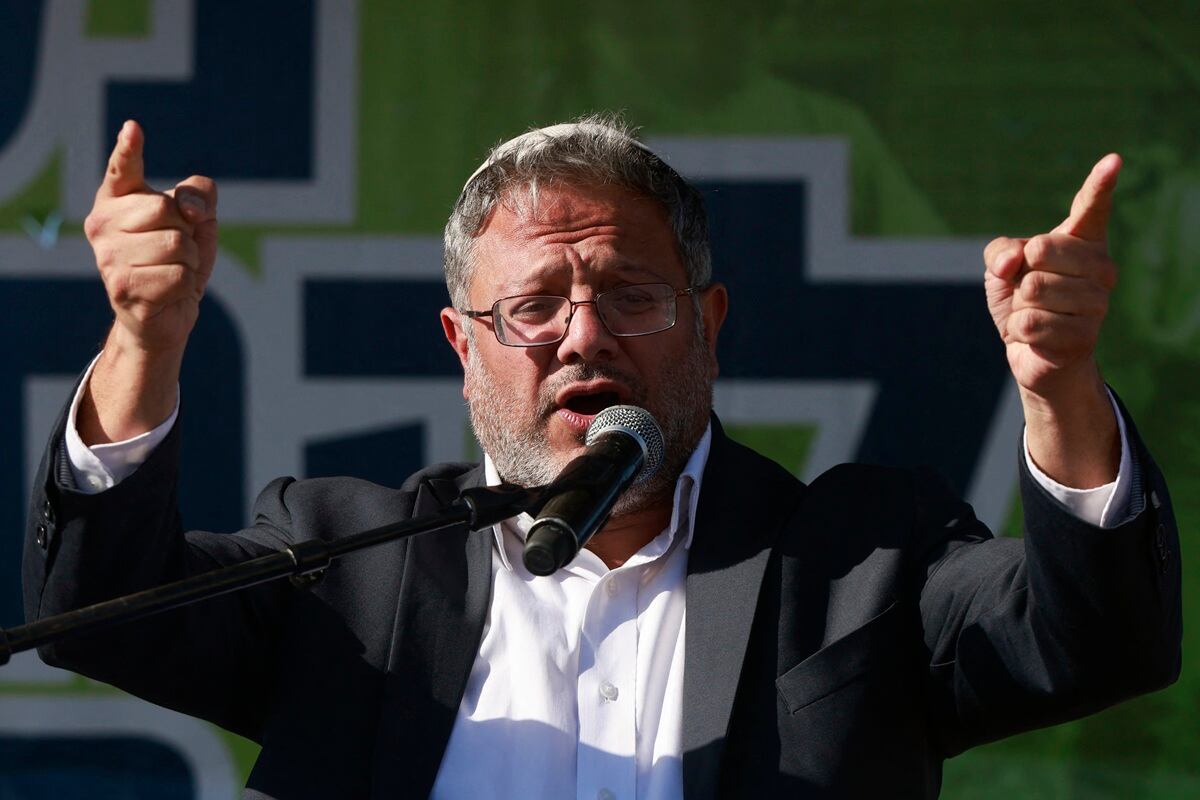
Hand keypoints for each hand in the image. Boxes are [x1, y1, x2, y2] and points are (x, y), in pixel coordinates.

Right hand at [84, 120, 217, 354]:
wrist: (165, 314)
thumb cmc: (177, 260)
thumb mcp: (197, 222)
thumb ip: (199, 196)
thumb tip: (191, 208)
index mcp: (115, 200)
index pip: (121, 169)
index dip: (128, 150)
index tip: (133, 129)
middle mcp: (101, 224)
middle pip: (165, 209)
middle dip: (185, 232)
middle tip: (173, 250)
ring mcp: (107, 256)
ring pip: (176, 245)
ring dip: (188, 261)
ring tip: (171, 271)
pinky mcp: (121, 287)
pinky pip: (178, 275)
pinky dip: (186, 285)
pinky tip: (168, 291)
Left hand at [983, 155, 1121, 486]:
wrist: (1030, 350)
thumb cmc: (1020, 301)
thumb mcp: (1001, 269)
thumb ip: (1000, 251)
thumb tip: (1016, 260)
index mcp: (1082, 243)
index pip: (1091, 209)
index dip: (1099, 185)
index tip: (1113, 160)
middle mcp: (1100, 267)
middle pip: (1043, 249)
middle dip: (1022, 272)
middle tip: (1031, 290)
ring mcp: (1097, 302)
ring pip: (1034, 289)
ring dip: (1021, 306)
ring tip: (1036, 314)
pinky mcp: (1086, 334)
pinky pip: (1031, 323)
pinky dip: (1021, 331)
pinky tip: (1037, 335)